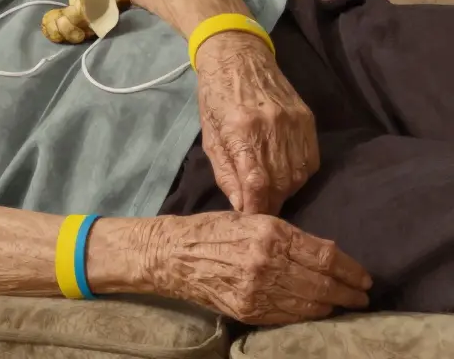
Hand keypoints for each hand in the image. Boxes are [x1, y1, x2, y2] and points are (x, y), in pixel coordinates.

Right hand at [145, 212, 371, 324]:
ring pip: (310, 302)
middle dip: (349, 291)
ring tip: (345, 304)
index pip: (325, 256)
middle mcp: (267, 262)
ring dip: (333, 305)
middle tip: (363, 295)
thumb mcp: (251, 220)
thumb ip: (288, 235)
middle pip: (323, 282)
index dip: (351, 269)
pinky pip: (289, 315)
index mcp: (270, 233)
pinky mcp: (249, 309)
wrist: (172, 255)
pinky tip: (318, 311)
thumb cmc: (211, 231)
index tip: (364, 276)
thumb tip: (326, 249)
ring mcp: (258, 289)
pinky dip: (308, 314)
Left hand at [196, 32, 318, 214]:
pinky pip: (311, 161)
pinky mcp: (308, 119)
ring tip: (270, 195)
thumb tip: (241, 206)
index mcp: (241, 130)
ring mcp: (294, 122)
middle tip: (259, 210)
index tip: (251, 221)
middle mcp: (272, 127)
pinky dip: (299, 175)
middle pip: (281, 183)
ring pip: (299, 175)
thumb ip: (226, 172)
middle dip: (270, 203)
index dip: (256, 208)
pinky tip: (286, 176)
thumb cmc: (215, 97)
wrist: (238, 57)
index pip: (256, 182)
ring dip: (285, 192)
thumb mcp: (210, 136)